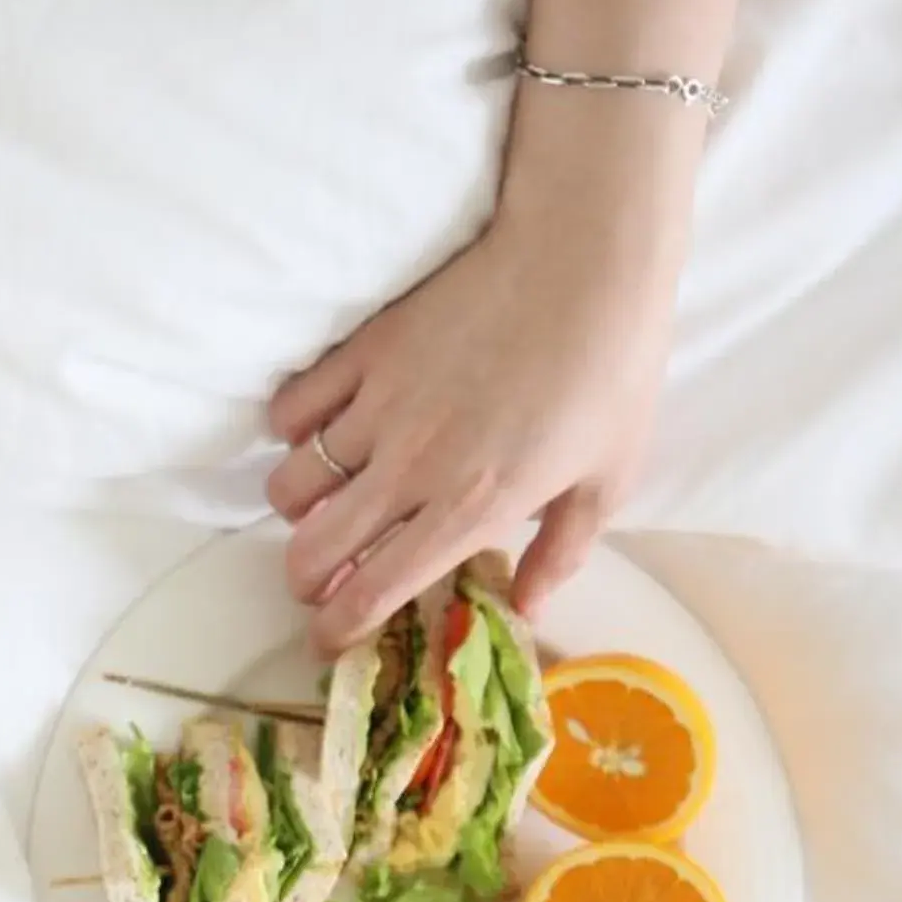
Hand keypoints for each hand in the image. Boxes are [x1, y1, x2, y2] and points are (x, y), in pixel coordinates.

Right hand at [262, 87, 705, 651]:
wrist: (585, 259)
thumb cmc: (611, 369)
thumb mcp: (610, 478)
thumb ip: (563, 550)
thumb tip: (527, 606)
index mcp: (468, 510)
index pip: (371, 593)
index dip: (336, 631)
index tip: (329, 642)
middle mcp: (408, 470)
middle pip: (310, 552)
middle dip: (305, 581)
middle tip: (321, 578)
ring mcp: (377, 408)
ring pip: (290, 485)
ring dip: (299, 509)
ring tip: (325, 503)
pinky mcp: (362, 353)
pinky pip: (291, 410)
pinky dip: (291, 433)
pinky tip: (319, 431)